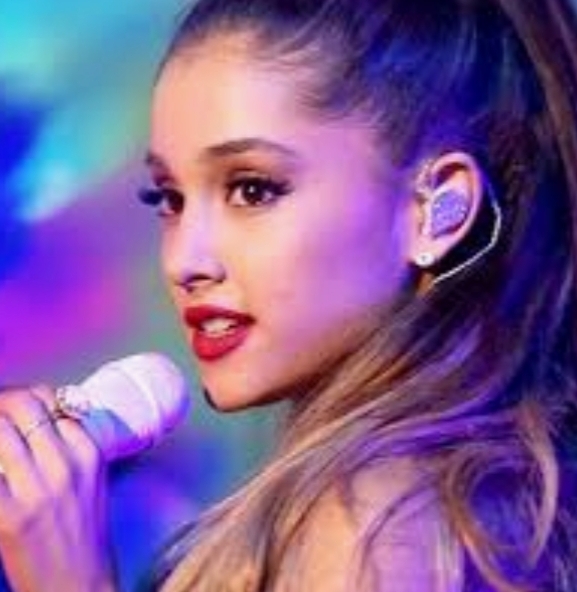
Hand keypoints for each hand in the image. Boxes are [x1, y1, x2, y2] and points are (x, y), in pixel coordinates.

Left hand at [0, 384, 116, 591]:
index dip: (26, 395)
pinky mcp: (7, 516)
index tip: (11, 403)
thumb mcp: (92, 479)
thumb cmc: (83, 532)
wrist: (77, 584)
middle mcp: (66, 464)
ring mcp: (36, 490)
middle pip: (23, 406)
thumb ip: (71, 445)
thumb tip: (41, 415)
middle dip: (1, 400)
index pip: (53, 401)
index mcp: (89, 453)